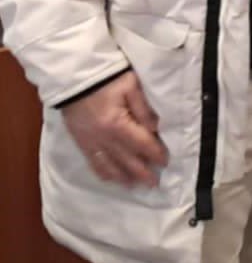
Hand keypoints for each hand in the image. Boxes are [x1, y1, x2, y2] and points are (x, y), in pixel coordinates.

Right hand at [61, 71, 168, 187]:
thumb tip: (157, 128)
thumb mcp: (131, 85)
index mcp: (117, 124)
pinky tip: (111, 178)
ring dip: (123, 177)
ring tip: (135, 185)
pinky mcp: (80, 142)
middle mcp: (102, 138)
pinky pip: (93, 162)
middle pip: (125, 160)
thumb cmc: (107, 78)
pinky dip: (103, 173)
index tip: (165, 162)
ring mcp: (90, 142)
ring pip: (108, 165)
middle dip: (141, 173)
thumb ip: (144, 108)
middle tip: (154, 184)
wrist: (74, 77)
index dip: (154, 154)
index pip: (141, 144)